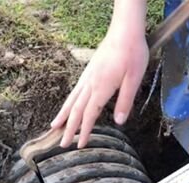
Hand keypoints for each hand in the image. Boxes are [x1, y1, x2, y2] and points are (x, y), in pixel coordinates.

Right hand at [51, 0, 147, 147]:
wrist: (125, 31)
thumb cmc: (133, 54)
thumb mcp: (134, 79)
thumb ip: (125, 101)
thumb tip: (118, 122)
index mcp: (101, 88)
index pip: (89, 114)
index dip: (84, 131)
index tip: (79, 145)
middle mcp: (90, 83)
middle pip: (76, 110)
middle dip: (68, 128)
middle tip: (61, 144)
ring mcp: (88, 76)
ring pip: (72, 99)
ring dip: (64, 115)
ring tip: (54, 126)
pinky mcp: (89, 71)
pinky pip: (75, 90)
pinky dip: (68, 102)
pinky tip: (68, 105)